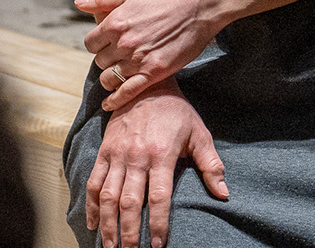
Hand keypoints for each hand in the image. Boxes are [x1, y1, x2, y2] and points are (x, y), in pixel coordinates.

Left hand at [85, 0, 222, 110]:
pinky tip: (109, 103)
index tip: (106, 44)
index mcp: (115, 22)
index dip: (98, 44)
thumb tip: (79, 3)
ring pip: (109, 78)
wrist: (199, 7)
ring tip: (118, 74)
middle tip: (118, 56)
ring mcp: (137, 59)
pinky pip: (127, 92)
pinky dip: (115, 100)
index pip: (90, 43)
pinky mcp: (153, 72)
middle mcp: (123, 43)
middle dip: (106, 59)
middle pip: (99, 61)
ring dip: (110, 77)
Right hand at [85, 80, 226, 247]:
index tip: (159, 244)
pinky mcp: (104, 151)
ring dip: (108, 225)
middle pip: (130, 203)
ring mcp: (117, 154)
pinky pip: (94, 182)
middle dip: (130, 232)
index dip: (159, 223)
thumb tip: (223, 193)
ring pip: (108, 196)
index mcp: (162, 154)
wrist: (146, 84)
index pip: (159, 197)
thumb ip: (210, 164)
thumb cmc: (177, 111)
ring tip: (110, 247)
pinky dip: (91, 205)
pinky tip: (94, 224)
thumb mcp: (199, 133)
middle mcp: (137, 156)